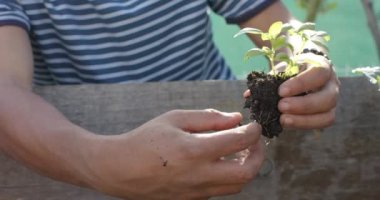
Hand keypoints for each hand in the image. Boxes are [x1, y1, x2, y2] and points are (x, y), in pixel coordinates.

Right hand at [85, 109, 262, 198]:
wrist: (120, 170)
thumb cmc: (145, 139)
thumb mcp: (174, 119)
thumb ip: (208, 118)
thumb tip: (236, 119)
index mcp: (194, 151)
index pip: (238, 142)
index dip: (253, 132)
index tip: (255, 125)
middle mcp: (199, 176)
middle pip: (246, 173)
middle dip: (259, 155)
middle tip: (256, 142)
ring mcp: (196, 192)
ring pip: (237, 186)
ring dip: (246, 168)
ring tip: (240, 151)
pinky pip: (220, 190)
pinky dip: (229, 176)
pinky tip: (221, 162)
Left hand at [244, 53, 339, 129]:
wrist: (303, 69)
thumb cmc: (291, 68)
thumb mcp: (281, 69)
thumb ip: (268, 80)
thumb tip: (249, 95)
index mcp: (322, 67)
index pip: (318, 74)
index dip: (301, 84)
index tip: (280, 91)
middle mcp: (332, 85)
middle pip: (328, 98)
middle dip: (303, 105)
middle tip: (281, 107)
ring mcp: (331, 102)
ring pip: (327, 115)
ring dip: (304, 120)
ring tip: (283, 120)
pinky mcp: (326, 114)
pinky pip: (320, 124)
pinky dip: (303, 124)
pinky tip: (287, 123)